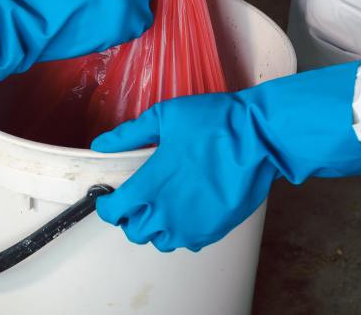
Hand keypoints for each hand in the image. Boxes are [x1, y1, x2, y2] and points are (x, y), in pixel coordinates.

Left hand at [90, 62, 360, 251]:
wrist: (260, 138)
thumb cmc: (213, 123)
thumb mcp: (164, 117)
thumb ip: (128, 134)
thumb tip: (101, 144)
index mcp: (151, 185)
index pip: (114, 212)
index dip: (107, 206)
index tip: (109, 197)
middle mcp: (168, 212)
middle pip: (134, 232)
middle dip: (129, 218)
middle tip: (134, 201)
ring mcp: (192, 225)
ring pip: (160, 242)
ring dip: (154, 228)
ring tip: (159, 208)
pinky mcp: (214, 230)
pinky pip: (188, 243)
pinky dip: (181, 232)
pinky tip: (185, 212)